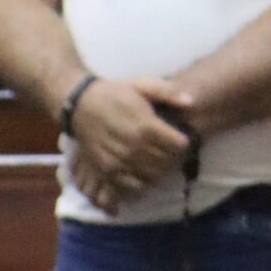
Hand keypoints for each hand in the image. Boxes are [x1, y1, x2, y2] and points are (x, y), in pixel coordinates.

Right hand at [68, 77, 192, 214]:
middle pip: (167, 162)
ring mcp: (121, 161)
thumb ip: (167, 91)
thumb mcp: (141, 84)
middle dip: (173, 158)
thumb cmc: (115, 93)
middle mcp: (134, 146)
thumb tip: (190, 101)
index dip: (184, 143)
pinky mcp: (108, 172)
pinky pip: (134, 186)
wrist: (81, 105)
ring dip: (159, 171)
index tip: (181, 140)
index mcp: (146, 125)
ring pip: (153, 176)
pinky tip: (142, 171)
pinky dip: (142, 182)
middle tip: (171, 152)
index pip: (179, 145)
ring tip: (156, 160)